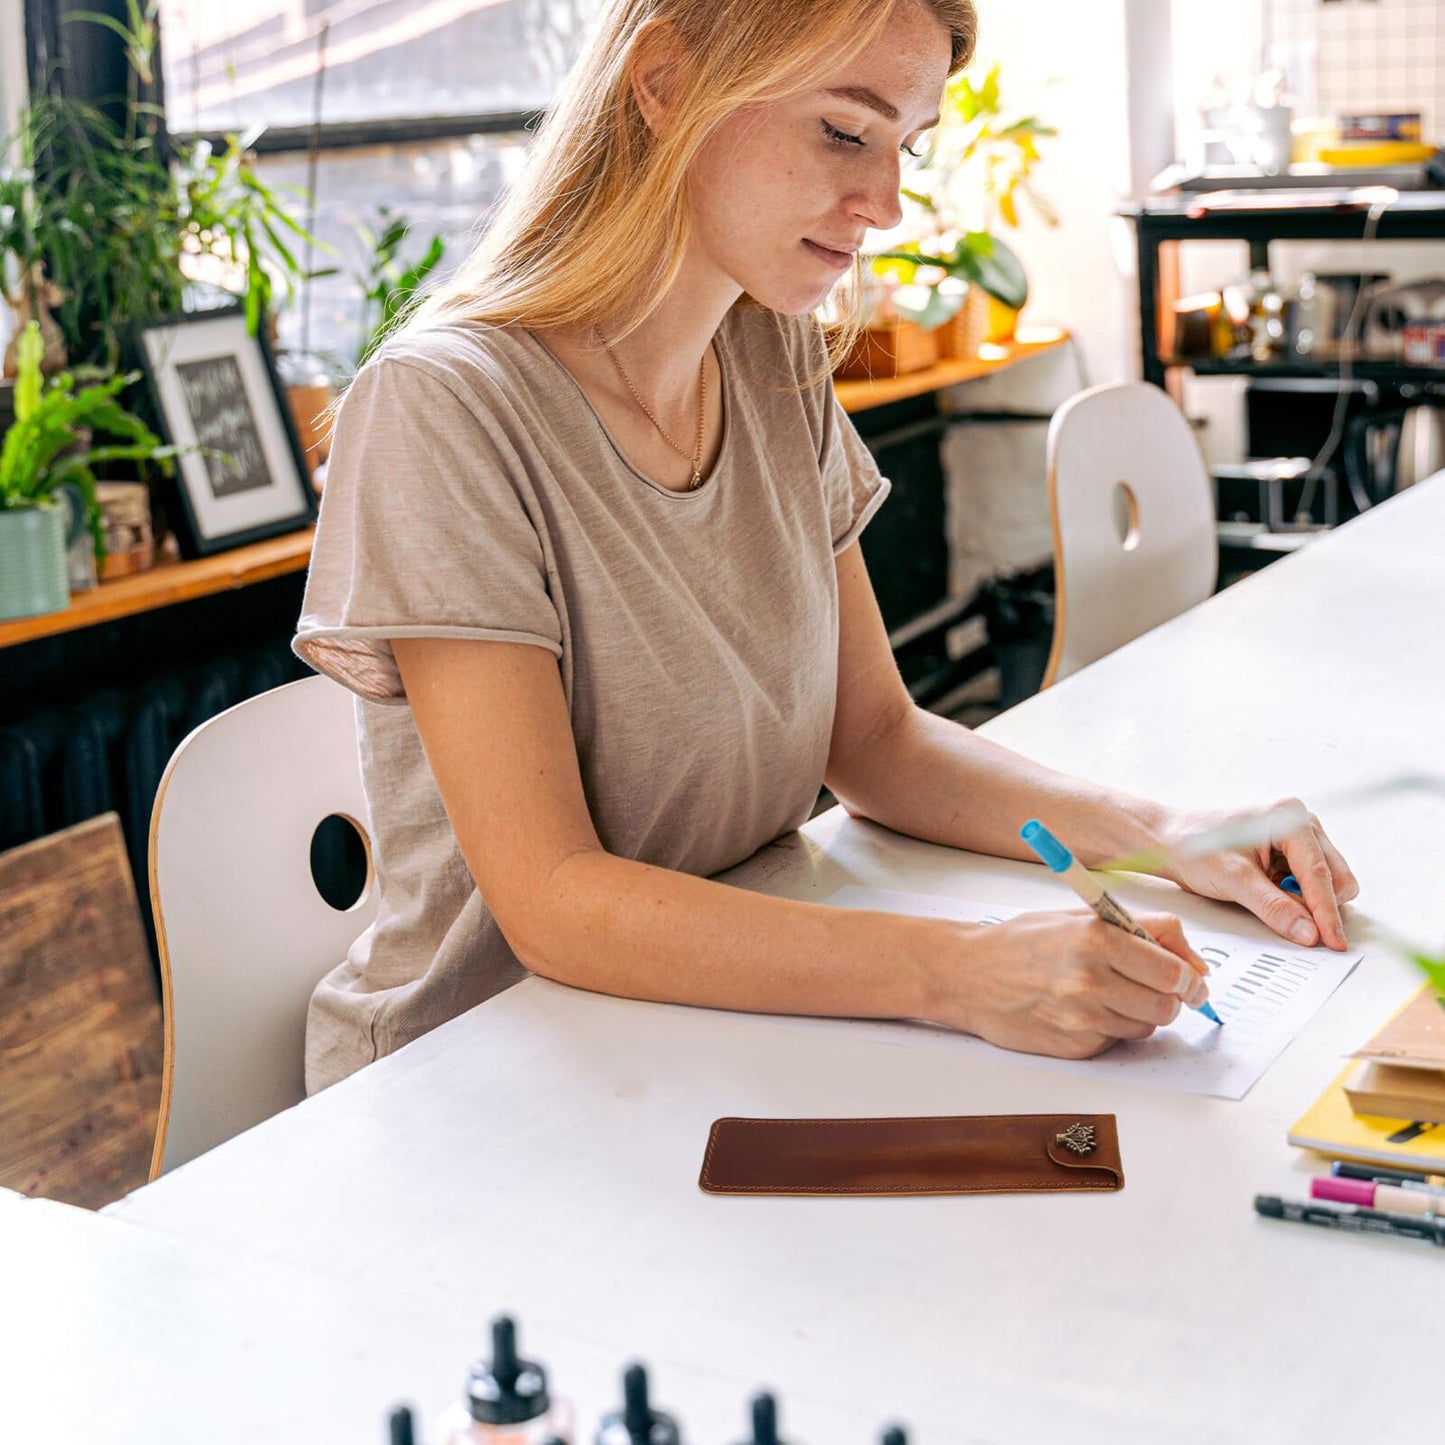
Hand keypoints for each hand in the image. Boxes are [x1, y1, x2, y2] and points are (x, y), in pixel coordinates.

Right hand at [939, 910, 1210, 1059]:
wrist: (969, 975)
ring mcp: (1082, 1018)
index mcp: (1096, 938)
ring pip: (1147, 1026)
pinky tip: (1083, 1010)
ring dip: (1140, 1013)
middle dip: (1172, 998)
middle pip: (1168, 1005)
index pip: (1173, 970)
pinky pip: (1117, 1041)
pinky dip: (1111, 1027)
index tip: (1192, 978)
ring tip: (1109, 993)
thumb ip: (1141, 930)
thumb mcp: (1080, 917)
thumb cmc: (1022, 942)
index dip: (1189, 977)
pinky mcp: (1075, 1046)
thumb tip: (1193, 963)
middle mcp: (1090, 980)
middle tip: (1159, 988)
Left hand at [1156, 799, 1358, 950]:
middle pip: (1336, 877)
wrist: (1167, 840)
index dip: (1328, 913)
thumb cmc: (1194, 848)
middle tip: (1285, 918)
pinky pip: (1309, 884)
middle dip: (1319, 904)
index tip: (1334, 943)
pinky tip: (1264, 891)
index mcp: (1289, 818)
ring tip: (1263, 895)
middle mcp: (1301, 823)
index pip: (1320, 873)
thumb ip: (1273, 907)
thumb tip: (1310, 934)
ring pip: (1327, 882)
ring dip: (1306, 901)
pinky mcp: (1291, 853)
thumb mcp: (1233, 880)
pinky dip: (1295, 897)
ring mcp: (1299, 838)